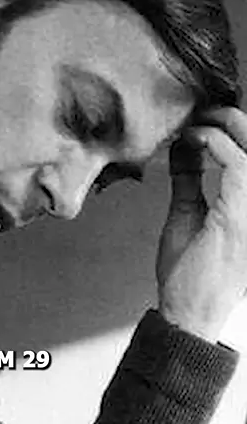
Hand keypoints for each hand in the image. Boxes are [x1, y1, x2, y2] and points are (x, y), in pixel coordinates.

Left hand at [157, 107, 246, 341]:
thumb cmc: (190, 275)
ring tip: (196, 122)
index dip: (230, 128)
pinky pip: (237, 162)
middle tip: (201, 112)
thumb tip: (183, 148)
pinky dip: (214, 144)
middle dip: (231, 119)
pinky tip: (193, 140)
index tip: (200, 119)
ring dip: (223, 126)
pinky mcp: (241, 212)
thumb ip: (190, 179)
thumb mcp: (188, 212)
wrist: (187, 311)